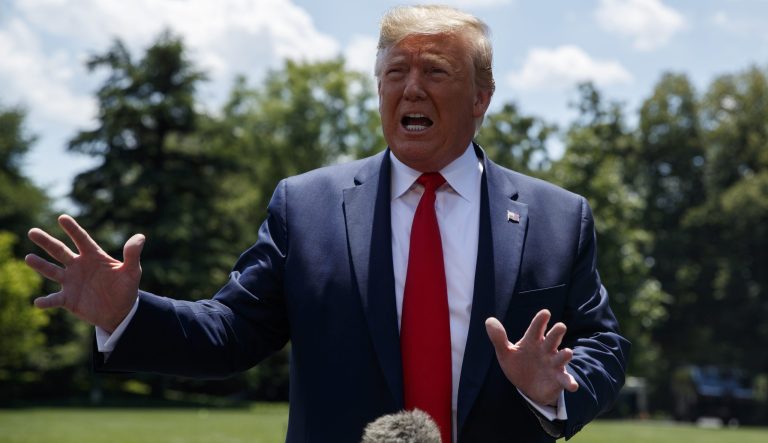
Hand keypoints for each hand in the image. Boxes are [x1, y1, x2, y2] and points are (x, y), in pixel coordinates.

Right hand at [25, 214, 144, 332]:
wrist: (120, 312)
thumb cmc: (126, 289)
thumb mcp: (132, 272)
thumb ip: (133, 255)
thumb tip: (140, 237)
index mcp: (93, 256)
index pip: (81, 239)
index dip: (73, 229)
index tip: (62, 217)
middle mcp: (78, 266)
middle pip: (60, 251)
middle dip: (46, 242)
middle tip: (32, 232)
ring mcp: (71, 282)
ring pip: (52, 271)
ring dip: (40, 265)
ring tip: (28, 258)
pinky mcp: (68, 299)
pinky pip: (54, 299)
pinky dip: (46, 301)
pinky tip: (38, 302)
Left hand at [485, 309, 577, 405]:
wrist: (527, 387)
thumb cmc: (518, 365)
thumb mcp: (505, 353)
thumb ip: (498, 338)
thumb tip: (489, 320)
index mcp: (533, 340)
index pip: (537, 327)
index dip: (541, 320)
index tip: (545, 313)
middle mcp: (546, 349)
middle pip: (553, 337)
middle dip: (557, 332)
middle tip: (560, 326)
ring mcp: (554, 363)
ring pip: (562, 356)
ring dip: (565, 354)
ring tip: (567, 352)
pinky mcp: (558, 378)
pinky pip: (566, 379)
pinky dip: (570, 381)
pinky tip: (573, 386)